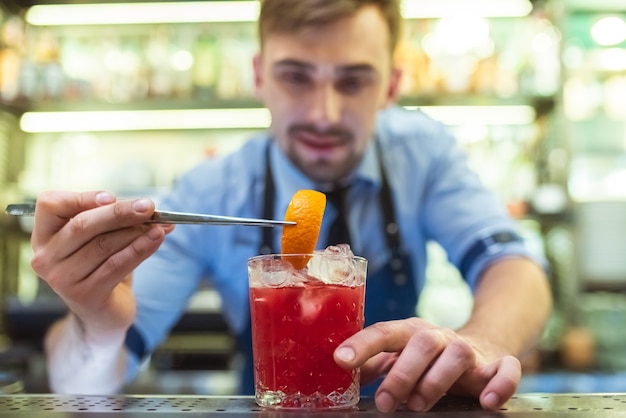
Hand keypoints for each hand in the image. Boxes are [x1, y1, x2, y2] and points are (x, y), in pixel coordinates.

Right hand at [30, 190, 173, 336]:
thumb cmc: (100, 267)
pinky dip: (140, 249)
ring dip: (136, 231)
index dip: (82, 198)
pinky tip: (157, 238)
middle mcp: (45, 257)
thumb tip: (149, 208)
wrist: (103, 313)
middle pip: (82, 225)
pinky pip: (117, 265)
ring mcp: (62, 279)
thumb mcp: (100, 238)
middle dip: (119, 212)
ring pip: (103, 245)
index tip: (111, 196)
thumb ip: (114, 220)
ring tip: (160, 224)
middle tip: (149, 206)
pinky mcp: (85, 295)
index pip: (50, 205)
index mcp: (44, 235)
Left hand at [334, 317, 519, 411]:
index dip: (362, 345)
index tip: (341, 360)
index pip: (384, 332)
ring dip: (437, 380)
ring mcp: (469, 350)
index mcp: (410, 332)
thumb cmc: (427, 356)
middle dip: (401, 373)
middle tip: (383, 402)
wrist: (478, 346)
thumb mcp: (399, 355)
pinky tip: (487, 401)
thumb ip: (374, 363)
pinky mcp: (496, 365)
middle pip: (422, 343)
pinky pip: (506, 370)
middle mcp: (439, 337)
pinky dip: (500, 384)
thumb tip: (344, 372)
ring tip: (418, 404)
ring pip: (457, 354)